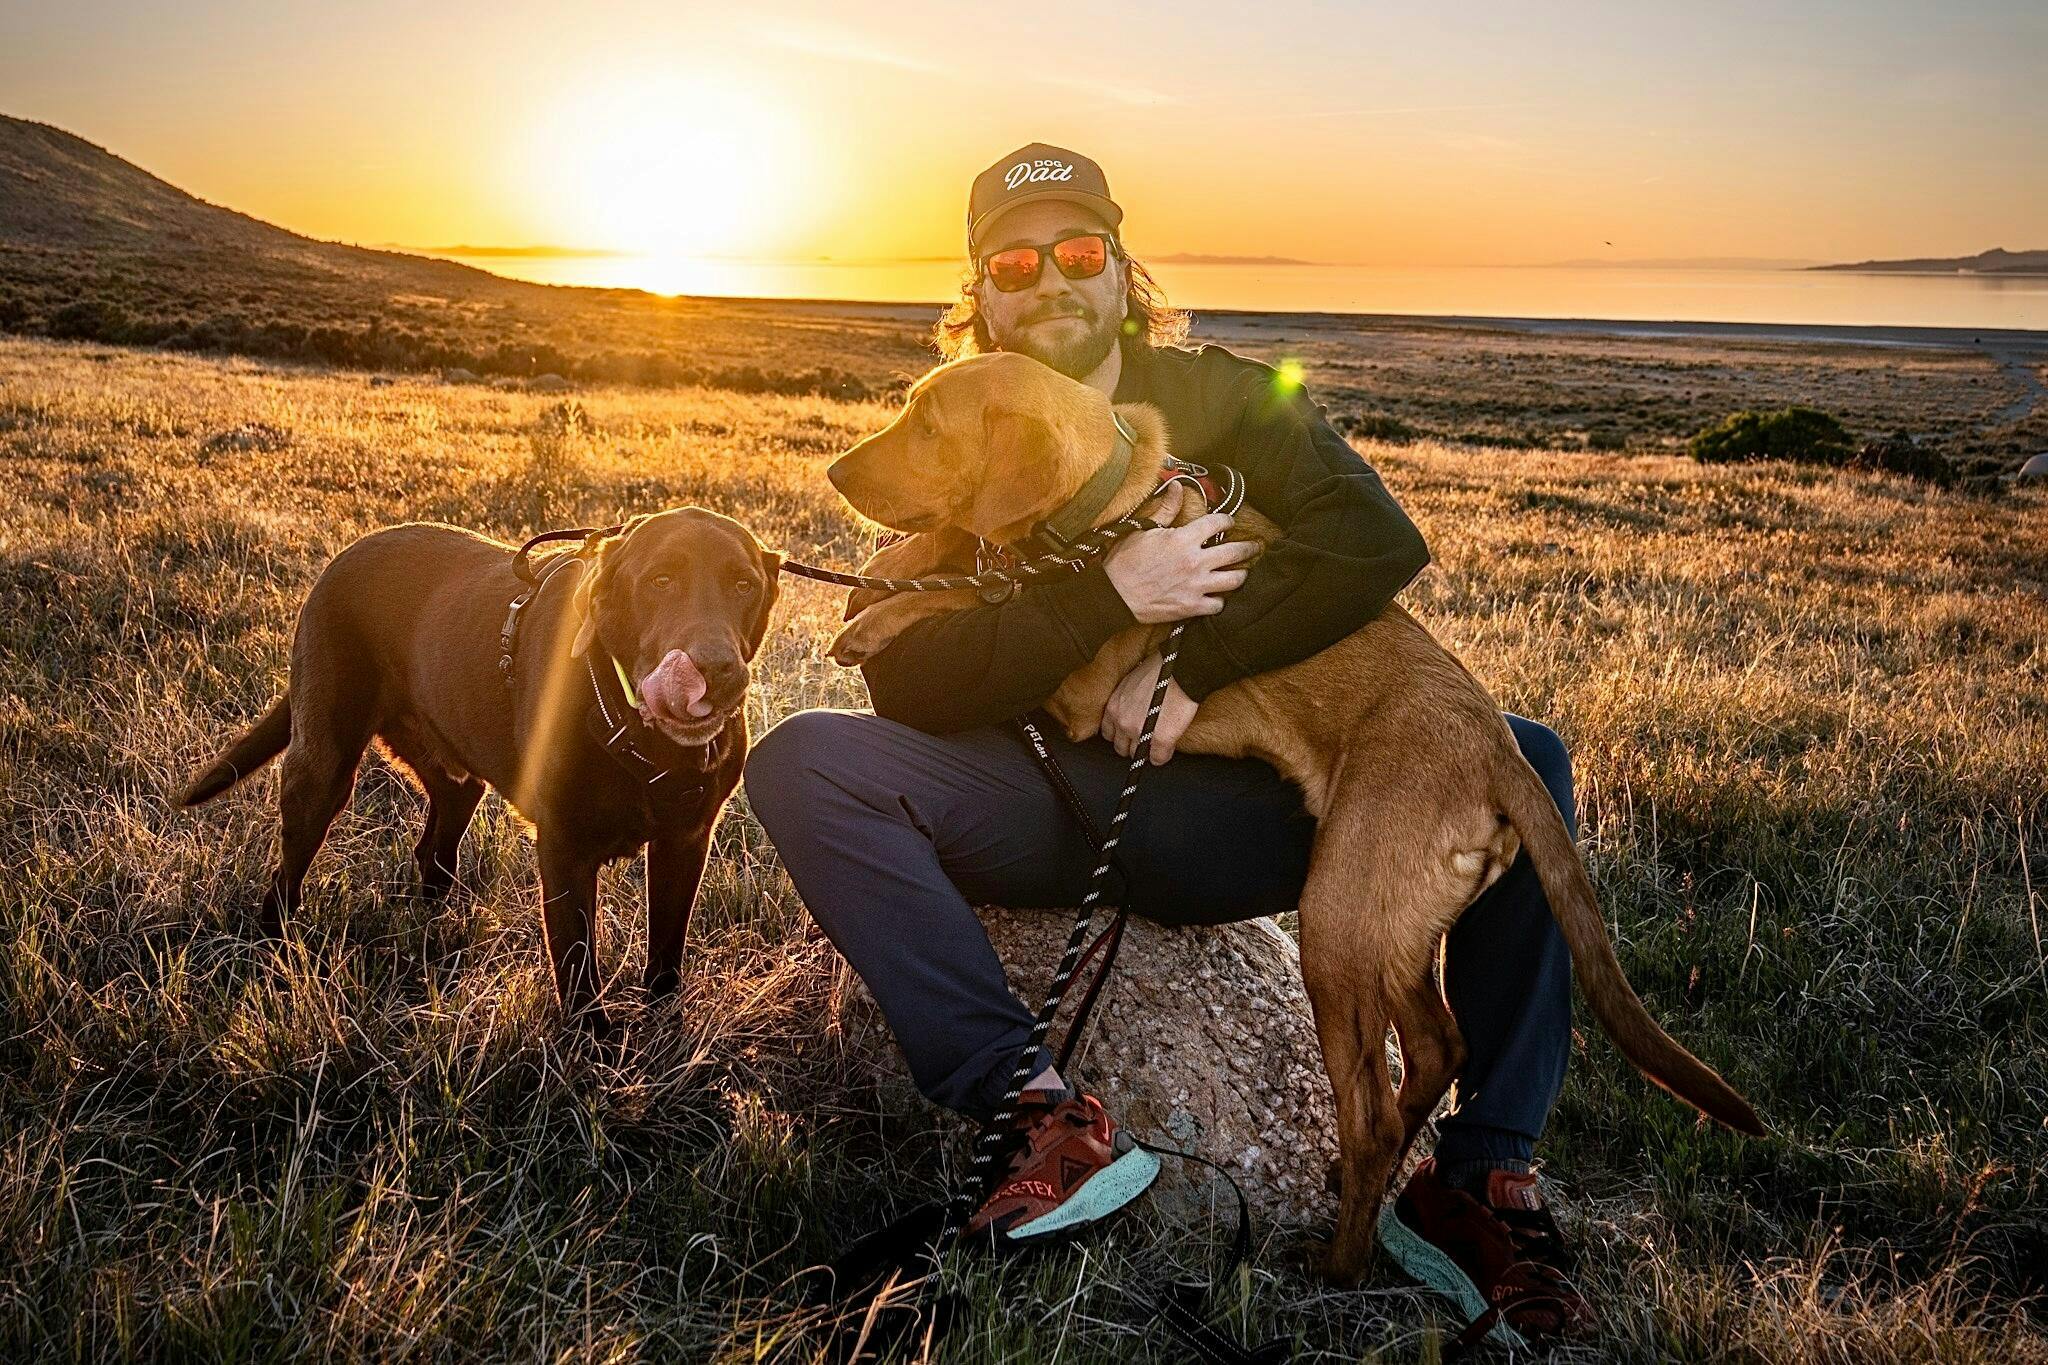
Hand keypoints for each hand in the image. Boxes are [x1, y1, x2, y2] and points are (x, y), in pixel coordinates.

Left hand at [1100, 652, 1198, 764]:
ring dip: (1145, 752)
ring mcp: (1139, 732)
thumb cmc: (1160, 669)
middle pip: (1120, 747)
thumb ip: (1128, 699)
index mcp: (1114, 706)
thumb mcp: (1133, 681)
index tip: (1127, 734)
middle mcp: (1122, 721)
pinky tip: (1165, 751)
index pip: (1108, 731)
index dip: (1120, 734)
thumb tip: (1134, 707)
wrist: (1179, 670)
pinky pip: (1157, 758)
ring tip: (1153, 748)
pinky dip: (1161, 757)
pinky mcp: (1159, 739)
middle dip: (1131, 746)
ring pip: (1137, 755)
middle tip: (1141, 742)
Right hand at [1102, 484, 1256, 624]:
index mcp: (1184, 538)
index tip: (1229, 522)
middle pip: (1236, 552)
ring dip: (1239, 575)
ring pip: (1234, 580)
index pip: (1217, 523)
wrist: (1114, 595)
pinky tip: (1217, 597)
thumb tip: (1177, 486)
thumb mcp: (1143, 529)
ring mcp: (1196, 585)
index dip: (1227, 521)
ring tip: (1240, 573)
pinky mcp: (1192, 607)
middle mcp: (1195, 561)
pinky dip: (1219, 601)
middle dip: (1249, 548)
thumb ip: (1166, 509)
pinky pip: (1219, 605)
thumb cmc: (1125, 562)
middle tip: (1254, 547)